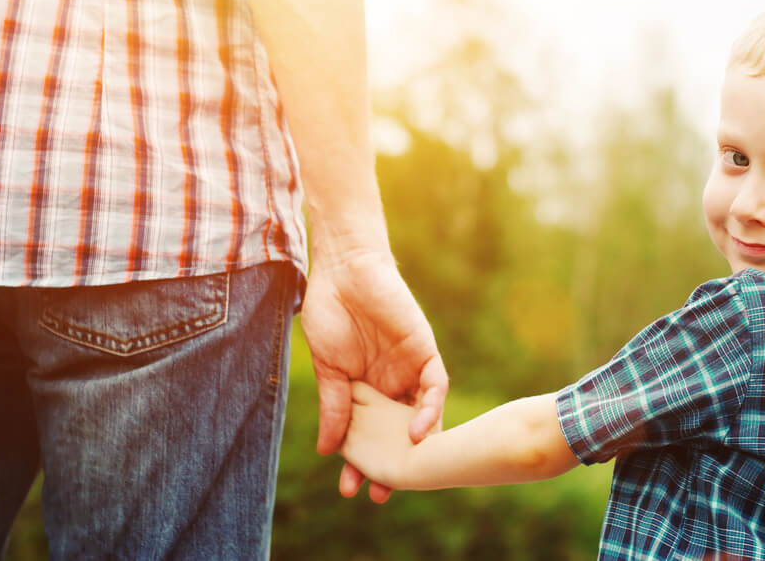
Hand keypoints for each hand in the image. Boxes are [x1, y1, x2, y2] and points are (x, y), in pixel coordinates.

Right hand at [300, 249, 447, 501]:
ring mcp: (410, 369)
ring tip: (404, 472)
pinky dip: (430, 409)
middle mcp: (393, 385)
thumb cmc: (330, 313)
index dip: (364, 462)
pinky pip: (436, 385)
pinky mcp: (424, 351)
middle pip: (400, 432)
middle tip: (381, 494)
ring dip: (417, 445)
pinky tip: (419, 431)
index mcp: (368, 390)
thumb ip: (335, 407)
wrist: (344, 270)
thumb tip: (328, 450)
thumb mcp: (329, 369)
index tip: (352, 488)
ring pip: (422, 415)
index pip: (372, 434)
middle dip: (394, 463)